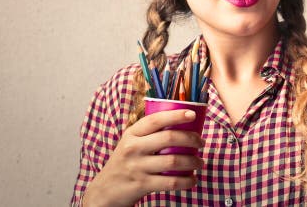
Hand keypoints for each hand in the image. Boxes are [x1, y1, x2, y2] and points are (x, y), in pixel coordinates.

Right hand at [83, 109, 204, 206]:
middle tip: (201, 142)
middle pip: (168, 138)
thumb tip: (182, 123)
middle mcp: (133, 148)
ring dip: (192, 161)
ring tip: (200, 162)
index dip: (175, 115)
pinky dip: (186, 181)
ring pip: (173, 161)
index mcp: (132, 133)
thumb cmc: (125, 162)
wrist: (105, 190)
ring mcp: (137, 167)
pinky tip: (192, 180)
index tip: (192, 114)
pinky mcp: (141, 185)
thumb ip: (149, 133)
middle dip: (191, 139)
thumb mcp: (130, 142)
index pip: (156, 119)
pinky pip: (170, 182)